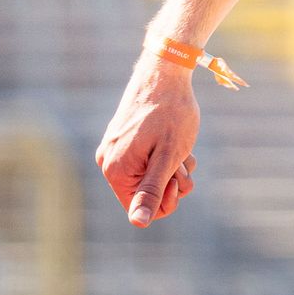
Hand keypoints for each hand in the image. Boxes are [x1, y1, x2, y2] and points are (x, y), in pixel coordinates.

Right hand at [96, 55, 201, 226]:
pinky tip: (178, 140)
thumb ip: (152, 191)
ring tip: (184, 147)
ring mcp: (115, 149)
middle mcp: (108, 161)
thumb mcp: (168, 157)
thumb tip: (138, 223)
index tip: (180, 178)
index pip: (140, 209)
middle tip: (185, 160)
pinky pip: (147, 160)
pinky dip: (166, 155)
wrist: (166, 71)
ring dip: (173, 167)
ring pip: (150, 175)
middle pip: (146, 192)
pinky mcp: (124, 138)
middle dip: (172, 180)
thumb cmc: (171, 113)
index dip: (166, 199)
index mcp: (115, 170)